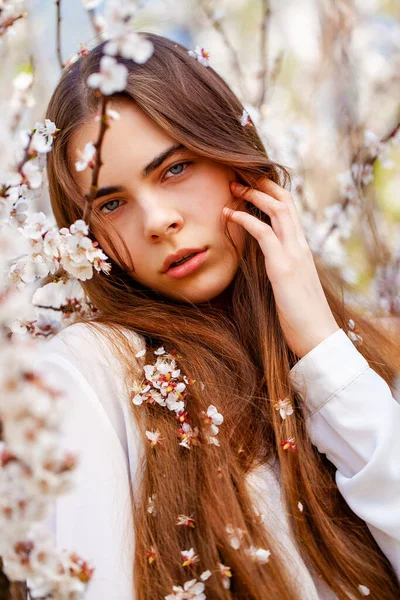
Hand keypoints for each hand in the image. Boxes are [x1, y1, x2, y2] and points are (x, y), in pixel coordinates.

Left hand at [222, 177, 339, 358]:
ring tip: (233, 188)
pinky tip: (230, 214)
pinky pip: (265, 233)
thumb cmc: (301, 315)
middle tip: (239, 178)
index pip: (290, 210)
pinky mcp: (284, 267)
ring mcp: (294, 254)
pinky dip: (246, 219)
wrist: (317, 336)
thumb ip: (281, 268)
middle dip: (263, 185)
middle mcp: (300, 246)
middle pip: (286, 201)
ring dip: (254, 195)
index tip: (251, 185)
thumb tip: (266, 263)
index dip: (272, 193)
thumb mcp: (290, 285)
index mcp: (302, 249)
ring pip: (278, 210)